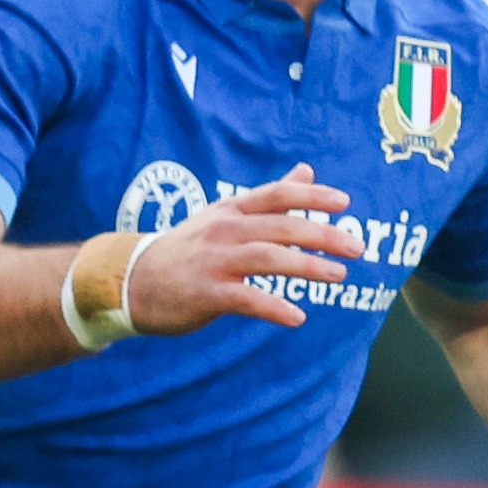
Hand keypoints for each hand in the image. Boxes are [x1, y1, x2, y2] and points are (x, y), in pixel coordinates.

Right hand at [128, 164, 368, 334]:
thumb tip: (307, 170)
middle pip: (279, 227)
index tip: (345, 203)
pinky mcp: (205, 293)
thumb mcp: (225, 215)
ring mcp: (213, 261)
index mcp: (231, 211)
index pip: (276, 195)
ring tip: (339, 276)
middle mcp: (224, 231)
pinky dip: (274, 307)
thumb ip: (269, 197)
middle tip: (357, 247)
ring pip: (267, 258)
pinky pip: (246, 299)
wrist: (130, 280)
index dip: (311, 197)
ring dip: (307, 267)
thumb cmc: (189, 248)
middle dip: (321, 235)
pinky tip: (298, 317)